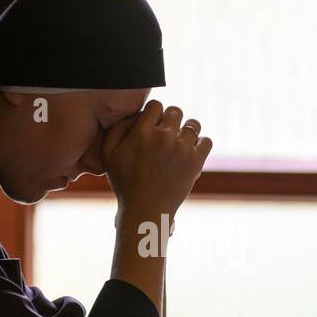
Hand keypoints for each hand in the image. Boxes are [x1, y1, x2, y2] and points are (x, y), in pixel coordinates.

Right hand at [101, 100, 211, 221]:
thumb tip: (136, 113)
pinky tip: (190, 152)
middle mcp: (164, 136)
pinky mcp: (196, 161)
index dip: (154, 114)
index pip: (156, 105)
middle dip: (170, 120)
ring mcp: (182, 148)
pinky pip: (207, 141)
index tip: (152, 126)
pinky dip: (201, 144)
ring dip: (187, 131)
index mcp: (142, 132)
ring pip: (193, 124)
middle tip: (165, 135)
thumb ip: (117, 128)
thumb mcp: (108, 154)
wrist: (145, 211)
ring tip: (179, 143)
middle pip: (176, 111)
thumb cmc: (125, 183)